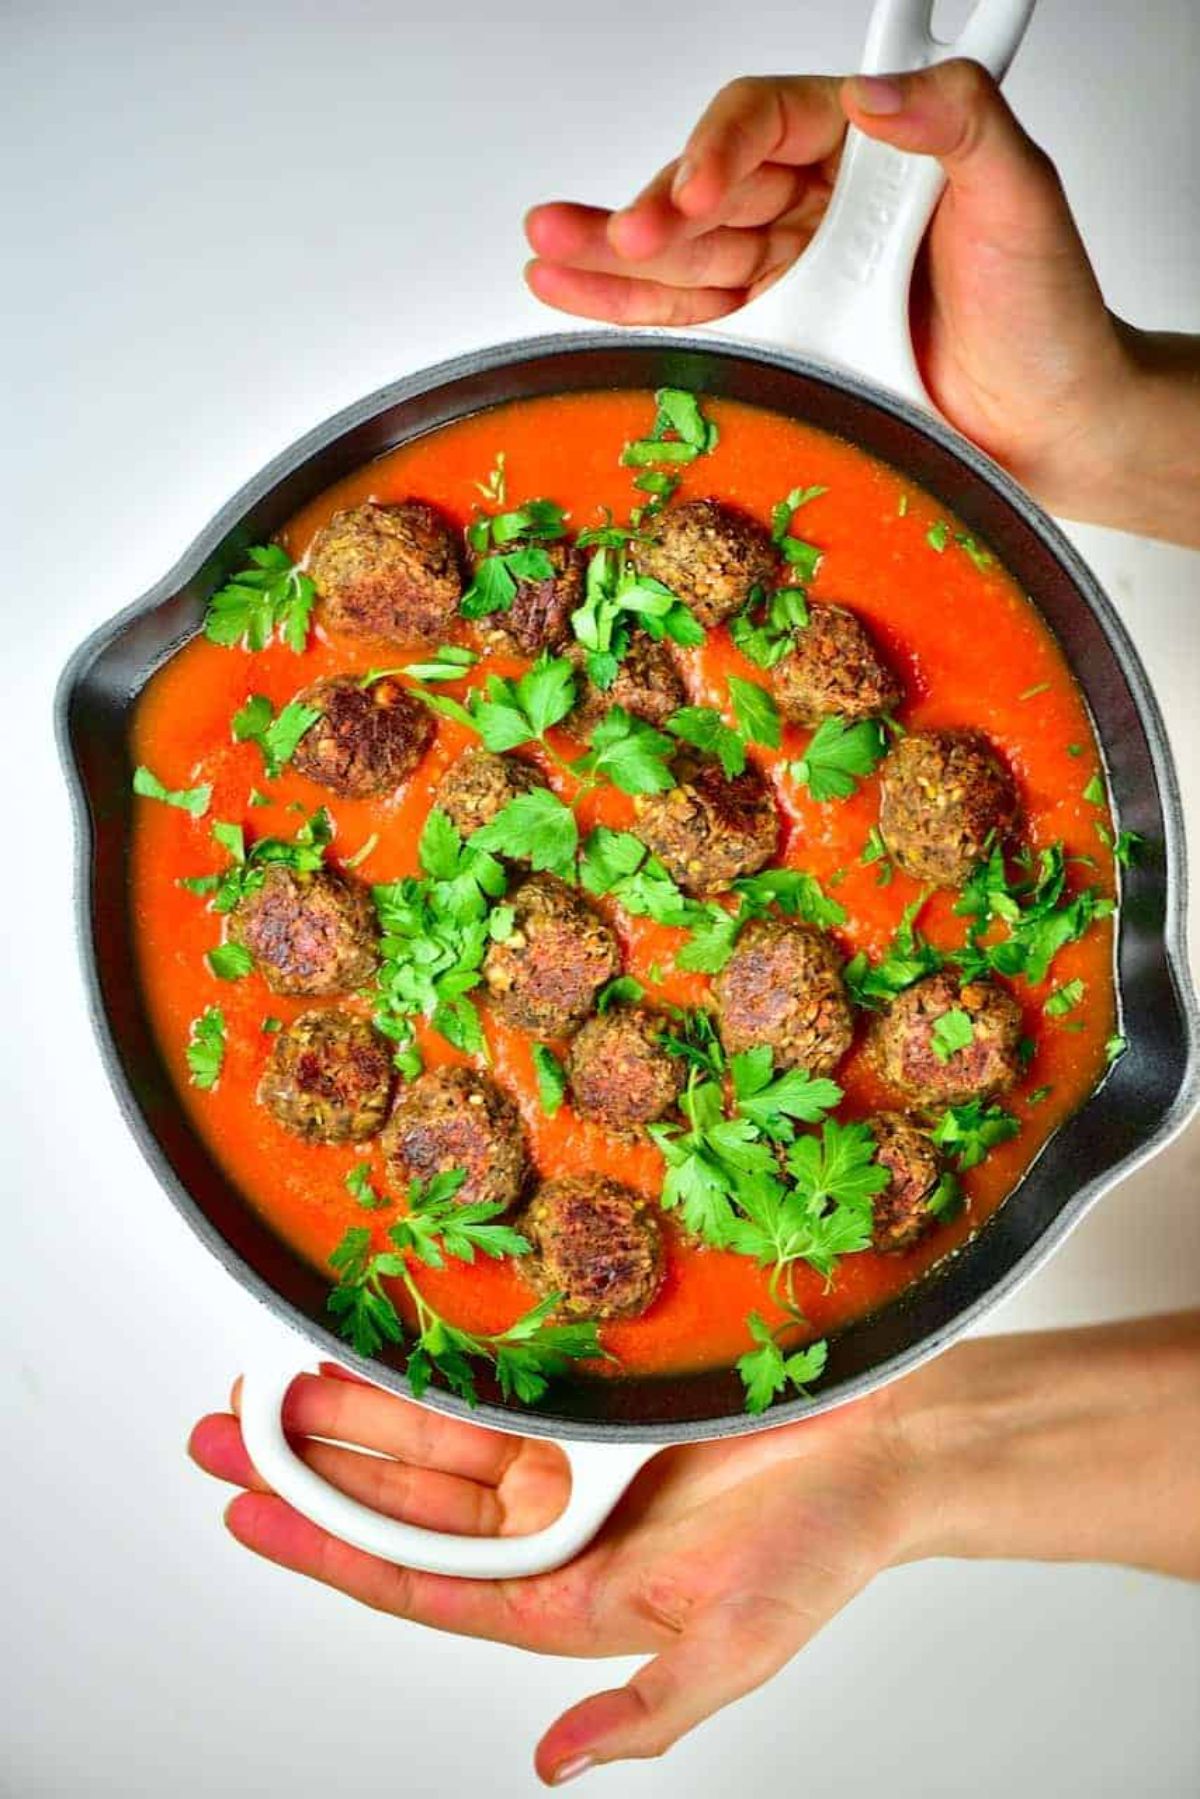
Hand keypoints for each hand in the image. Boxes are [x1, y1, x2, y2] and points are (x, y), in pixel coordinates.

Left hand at [189, 1364, 913, 1781]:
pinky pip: (488, 1371)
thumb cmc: (826, 1551)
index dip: (323, 1546)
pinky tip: (363, 1341)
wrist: (888, 1443)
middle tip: (214, 1434)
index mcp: (568, 1592)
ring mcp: (567, 1449)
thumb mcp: (737, 1648)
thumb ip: (646, 1713)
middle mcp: (553, 1519)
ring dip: (345, 1413)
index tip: (242, 1510)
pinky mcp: (591, 1388)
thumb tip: (554, 1768)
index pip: (416, 1573)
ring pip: (429, 1433)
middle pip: (400, 1498)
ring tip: (259, 1387)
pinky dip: (423, 1359)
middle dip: (304, 1469)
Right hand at [524, 61, 1153, 528]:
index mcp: (868, 149)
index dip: (721, 148)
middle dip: (647, 212)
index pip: (767, 122)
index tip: (701, 190)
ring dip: (608, 255)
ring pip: (683, 255)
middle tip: (608, 236)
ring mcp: (792, 277)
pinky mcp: (777, 344)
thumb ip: (959, 119)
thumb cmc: (1045, 312)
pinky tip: (570, 288)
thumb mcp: (1021, 194)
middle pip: (707, 190)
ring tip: (548, 253)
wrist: (1053, 427)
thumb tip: (877, 90)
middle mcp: (818, 206)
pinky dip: (629, 308)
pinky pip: (691, 318)